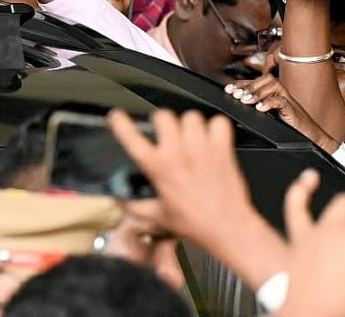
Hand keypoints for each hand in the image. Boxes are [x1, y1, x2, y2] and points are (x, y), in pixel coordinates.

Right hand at [109, 109, 255, 249]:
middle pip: (164, 116)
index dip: (120, 123)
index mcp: (159, 168)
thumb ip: (134, 206)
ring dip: (189, 124)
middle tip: (165, 131)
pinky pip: (218, 122)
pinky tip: (212, 137)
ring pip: (191, 116)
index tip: (117, 116)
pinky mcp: (223, 150)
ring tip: (190, 136)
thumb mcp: (158, 216)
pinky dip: (216, 127)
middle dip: (162, 121)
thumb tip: (118, 201)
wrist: (228, 229)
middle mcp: (178, 154)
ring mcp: (202, 149)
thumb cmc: (195, 224)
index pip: (131, 138)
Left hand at [225, 75, 338, 151]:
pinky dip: (270, 103)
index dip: (242, 83)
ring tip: (244, 100)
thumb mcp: (269, 117)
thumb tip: (236, 108)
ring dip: (257, 93)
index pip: (256, 82)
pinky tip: (260, 108)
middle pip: (265, 79)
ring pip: (273, 86)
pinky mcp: (294, 111)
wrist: (312, 139)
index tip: (228, 89)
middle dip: (248, 86)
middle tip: (235, 95)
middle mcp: (281, 94)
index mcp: (274, 94)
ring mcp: (289, 101)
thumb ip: (256, 109)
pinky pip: (282, 101)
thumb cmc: (290, 128)